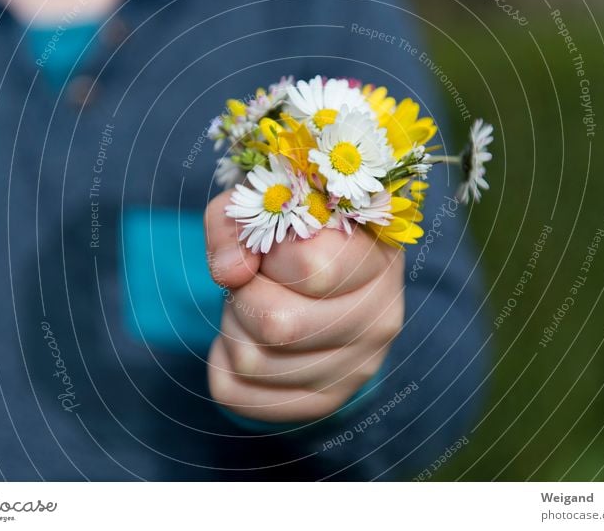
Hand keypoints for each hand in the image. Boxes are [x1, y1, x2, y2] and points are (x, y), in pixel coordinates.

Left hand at [204, 189, 405, 422]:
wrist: (324, 274)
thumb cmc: (295, 232)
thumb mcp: (263, 202)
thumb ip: (238, 222)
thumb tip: (231, 273)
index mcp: (378, 258)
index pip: (312, 268)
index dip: (270, 254)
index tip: (273, 246)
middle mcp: (381, 318)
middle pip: (278, 325)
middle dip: (245, 295)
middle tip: (255, 280)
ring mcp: (357, 368)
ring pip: (252, 363)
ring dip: (232, 327)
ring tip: (253, 305)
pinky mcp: (325, 401)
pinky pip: (238, 397)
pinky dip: (222, 362)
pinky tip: (247, 337)